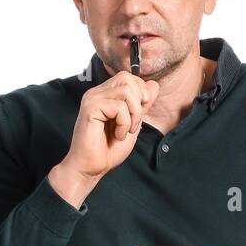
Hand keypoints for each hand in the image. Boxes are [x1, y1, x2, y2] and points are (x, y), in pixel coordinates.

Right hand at [48, 70, 160, 203]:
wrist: (91, 168)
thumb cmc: (108, 149)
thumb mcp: (133, 124)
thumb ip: (142, 105)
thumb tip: (154, 85)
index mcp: (105, 94)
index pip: (129, 78)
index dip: (140, 96)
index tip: (135, 118)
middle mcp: (97, 92)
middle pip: (128, 79)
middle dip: (138, 103)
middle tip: (132, 125)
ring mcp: (93, 98)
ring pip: (127, 91)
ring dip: (133, 116)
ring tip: (124, 131)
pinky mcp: (90, 108)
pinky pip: (119, 107)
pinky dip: (124, 124)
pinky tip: (116, 135)